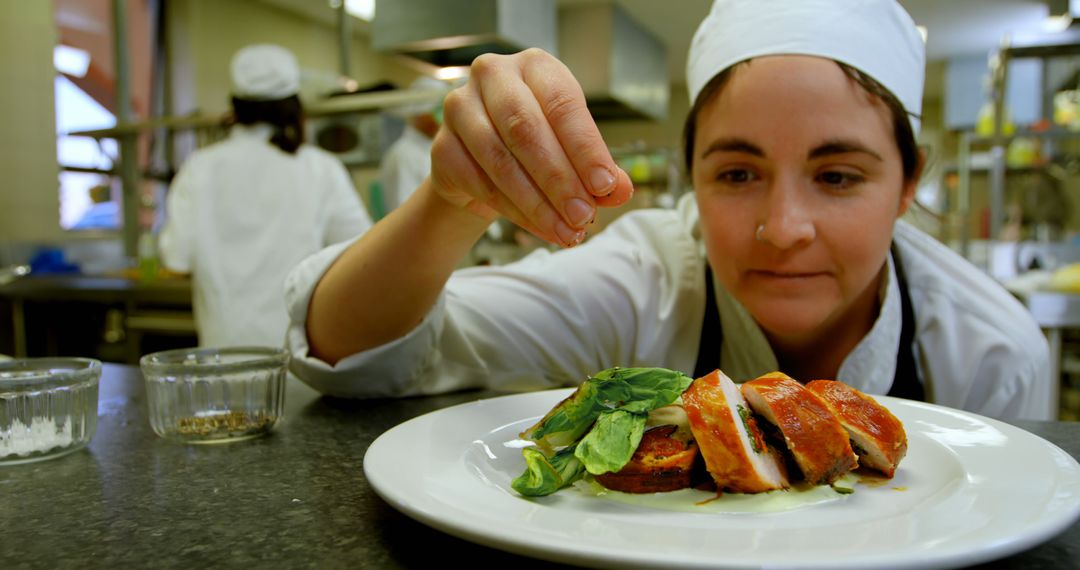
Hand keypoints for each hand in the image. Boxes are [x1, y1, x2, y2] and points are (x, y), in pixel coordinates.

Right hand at [430, 48, 634, 246]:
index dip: (586, 149)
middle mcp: (493, 76)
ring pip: (501, 161)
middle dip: (560, 180)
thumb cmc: (537, 146)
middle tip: (583, 216)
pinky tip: (539, 227)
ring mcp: (460, 109)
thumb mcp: (573, 150)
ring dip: (537, 203)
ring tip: (566, 231)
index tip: (606, 186)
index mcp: (535, 66)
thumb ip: (598, 169)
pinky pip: (480, 184)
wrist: (482, 164)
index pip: (563, 105)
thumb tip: (620, 191)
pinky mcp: (441, 147)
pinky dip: (514, 211)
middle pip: (527, 131)